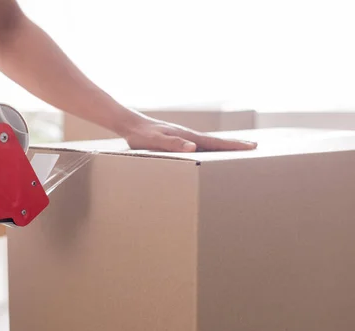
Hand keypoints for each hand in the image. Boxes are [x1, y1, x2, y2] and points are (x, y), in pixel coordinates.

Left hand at [122, 115, 257, 152]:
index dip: (233, 145)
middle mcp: (188, 135)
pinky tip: (209, 152)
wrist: (130, 124)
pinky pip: (198, 146)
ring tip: (237, 150)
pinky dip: (210, 148)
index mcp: (187, 136)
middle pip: (216, 141)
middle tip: (254, 146)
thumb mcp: (155, 141)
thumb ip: (173, 144)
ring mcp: (183, 137)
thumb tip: (193, 148)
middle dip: (235, 144)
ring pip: (208, 143)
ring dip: (224, 146)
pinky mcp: (177, 140)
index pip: (215, 142)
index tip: (251, 146)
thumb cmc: (140, 135)